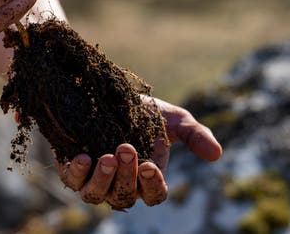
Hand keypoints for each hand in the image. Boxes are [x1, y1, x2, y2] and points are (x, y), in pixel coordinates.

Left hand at [57, 96, 221, 208]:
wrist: (107, 91)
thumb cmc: (143, 111)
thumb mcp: (174, 120)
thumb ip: (196, 136)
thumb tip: (217, 154)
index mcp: (145, 177)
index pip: (153, 195)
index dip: (152, 185)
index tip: (150, 165)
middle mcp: (119, 184)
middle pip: (123, 197)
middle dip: (126, 176)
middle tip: (126, 148)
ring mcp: (94, 178)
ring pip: (95, 196)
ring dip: (103, 179)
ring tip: (107, 156)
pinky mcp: (71, 166)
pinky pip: (72, 180)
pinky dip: (77, 172)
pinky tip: (83, 157)